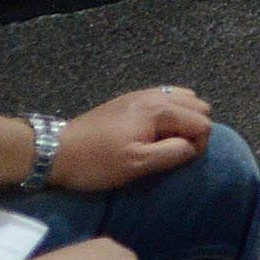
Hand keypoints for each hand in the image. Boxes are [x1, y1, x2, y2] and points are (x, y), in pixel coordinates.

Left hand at [51, 86, 211, 191]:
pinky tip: (157, 129)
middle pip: (199, 107)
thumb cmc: (98, 161)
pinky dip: (172, 111)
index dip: (198, 146)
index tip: (178, 162)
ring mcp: (142, 94)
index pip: (203, 123)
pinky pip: (167, 96)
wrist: (57, 150)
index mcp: (160, 110)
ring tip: (168, 140)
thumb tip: (193, 147)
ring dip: (185, 119)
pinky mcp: (130, 99)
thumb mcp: (137, 165)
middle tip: (175, 152)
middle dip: (195, 130)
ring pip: (185, 98)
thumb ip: (173, 153)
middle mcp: (155, 95)